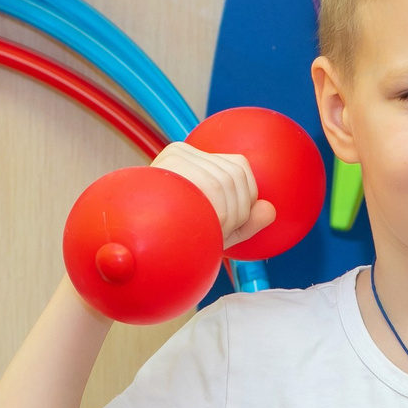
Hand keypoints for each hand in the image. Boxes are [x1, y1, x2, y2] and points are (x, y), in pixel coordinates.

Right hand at [153, 141, 275, 249]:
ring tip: (205, 230)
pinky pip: (218, 186)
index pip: (238, 167)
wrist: (137, 254)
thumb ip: (245, 223)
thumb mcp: (215, 235)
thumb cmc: (174, 245)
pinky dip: (222, 211)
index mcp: (190, 161)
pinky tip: (205, 222)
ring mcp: (175, 158)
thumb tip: (271, 210)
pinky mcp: (170, 165)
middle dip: (238, 211)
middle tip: (215, 232)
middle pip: (237, 173)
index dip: (244, 199)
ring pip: (229, 181)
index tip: (228, 223)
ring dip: (229, 215)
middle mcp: (182, 153)